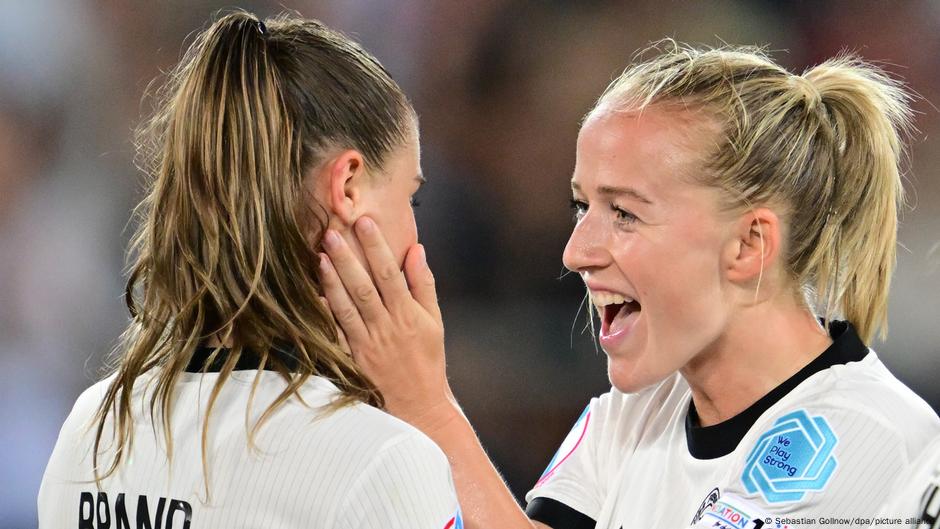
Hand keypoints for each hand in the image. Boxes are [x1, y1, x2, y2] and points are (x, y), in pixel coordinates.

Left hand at [317, 217, 459, 430]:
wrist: (418, 405)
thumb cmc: (428, 360)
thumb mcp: (435, 321)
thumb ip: (424, 284)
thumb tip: (416, 250)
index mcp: (407, 315)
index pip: (389, 274)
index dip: (376, 247)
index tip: (365, 222)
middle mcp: (386, 327)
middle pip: (363, 287)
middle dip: (348, 258)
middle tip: (332, 233)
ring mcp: (367, 344)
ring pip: (346, 308)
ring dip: (332, 281)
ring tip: (321, 256)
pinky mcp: (353, 359)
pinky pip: (336, 334)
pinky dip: (325, 316)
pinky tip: (314, 297)